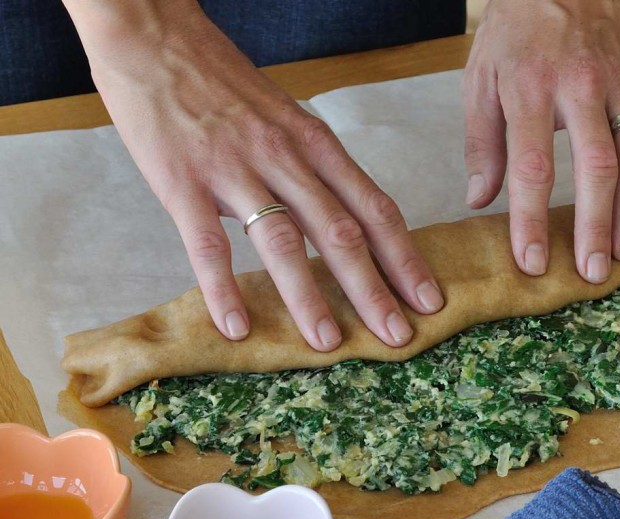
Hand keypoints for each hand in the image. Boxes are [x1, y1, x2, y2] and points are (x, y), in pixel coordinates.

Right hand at [65, 0, 443, 349]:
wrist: (155, 38)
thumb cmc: (224, 84)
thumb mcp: (288, 119)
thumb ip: (315, 169)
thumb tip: (346, 222)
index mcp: (316, 145)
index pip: (375, 209)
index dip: (406, 258)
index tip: (429, 300)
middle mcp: (286, 159)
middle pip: (342, 232)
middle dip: (374, 290)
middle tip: (398, 337)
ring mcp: (235, 170)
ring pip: (283, 241)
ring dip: (310, 297)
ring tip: (329, 344)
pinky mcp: (182, 181)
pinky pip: (207, 243)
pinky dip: (223, 288)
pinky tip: (237, 326)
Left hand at [463, 0, 619, 282]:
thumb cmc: (517, 32)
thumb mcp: (481, 77)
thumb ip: (482, 141)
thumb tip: (481, 200)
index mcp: (532, 89)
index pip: (533, 165)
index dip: (532, 218)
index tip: (532, 261)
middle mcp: (582, 90)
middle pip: (596, 166)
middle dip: (594, 224)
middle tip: (591, 272)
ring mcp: (619, 89)